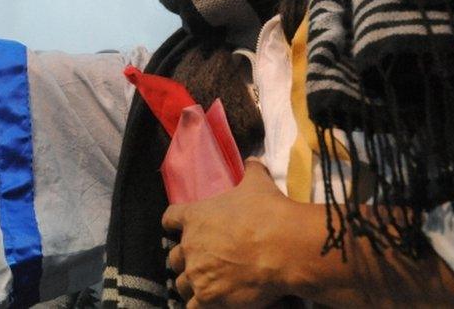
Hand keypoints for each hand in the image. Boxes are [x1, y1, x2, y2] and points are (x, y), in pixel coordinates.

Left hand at [162, 160, 298, 307]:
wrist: (283, 247)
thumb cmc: (268, 212)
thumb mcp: (258, 183)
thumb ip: (251, 170)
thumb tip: (253, 160)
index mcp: (195, 216)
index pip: (170, 219)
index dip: (174, 224)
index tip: (176, 228)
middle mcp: (190, 245)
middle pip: (174, 257)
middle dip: (185, 260)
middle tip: (199, 262)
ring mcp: (197, 273)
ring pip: (182, 283)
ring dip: (191, 284)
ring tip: (204, 286)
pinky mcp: (207, 297)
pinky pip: (193, 307)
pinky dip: (199, 305)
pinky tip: (209, 304)